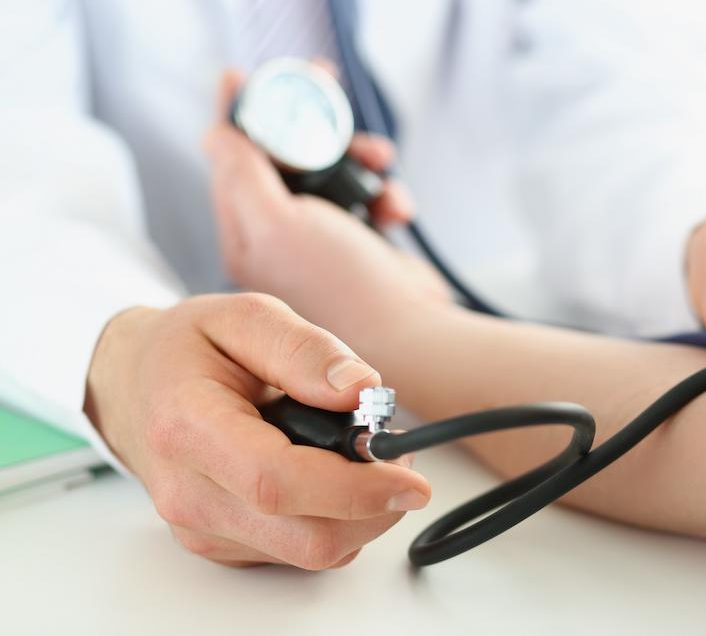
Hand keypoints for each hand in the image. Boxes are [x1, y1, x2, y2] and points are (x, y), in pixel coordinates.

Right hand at [84, 293, 431, 567]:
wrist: (133, 385)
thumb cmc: (188, 348)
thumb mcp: (244, 316)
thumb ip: (304, 348)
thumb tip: (361, 388)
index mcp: (188, 427)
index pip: (278, 481)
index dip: (354, 488)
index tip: (409, 478)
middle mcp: (189, 493)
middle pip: (305, 536)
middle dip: (374, 506)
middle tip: (398, 457)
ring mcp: (202, 527)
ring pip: (311, 552)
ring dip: (361, 514)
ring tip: (366, 457)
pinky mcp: (220, 545)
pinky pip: (298, 551)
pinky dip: (336, 521)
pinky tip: (332, 477)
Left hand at [203, 70, 450, 336]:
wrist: (410, 334)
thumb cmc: (342, 282)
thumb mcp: (278, 223)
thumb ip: (244, 174)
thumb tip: (217, 133)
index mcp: (248, 230)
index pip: (232, 155)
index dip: (238, 110)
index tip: (244, 74)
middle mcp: (281, 233)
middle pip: (287, 154)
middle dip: (313, 124)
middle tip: (326, 88)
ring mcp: (323, 239)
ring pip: (332, 171)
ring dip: (358, 158)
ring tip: (382, 161)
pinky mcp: (362, 243)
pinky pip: (367, 196)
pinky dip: (384, 193)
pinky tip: (398, 209)